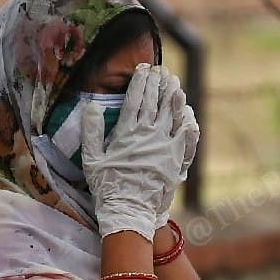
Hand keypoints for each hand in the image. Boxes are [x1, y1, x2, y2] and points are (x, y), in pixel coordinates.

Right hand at [81, 64, 189, 240]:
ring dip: (173, 96)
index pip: (135, 99)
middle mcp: (148, 135)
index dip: (140, 82)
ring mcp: (164, 146)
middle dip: (157, 83)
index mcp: (126, 133)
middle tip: (161, 70)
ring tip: (174, 82)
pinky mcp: (176, 159)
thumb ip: (91, 131)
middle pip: (154, 102)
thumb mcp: (92, 160)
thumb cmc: (107, 187)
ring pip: (171, 114)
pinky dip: (187, 122)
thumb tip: (92, 106)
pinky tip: (188, 112)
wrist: (129, 211)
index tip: (143, 69)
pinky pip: (185, 136)